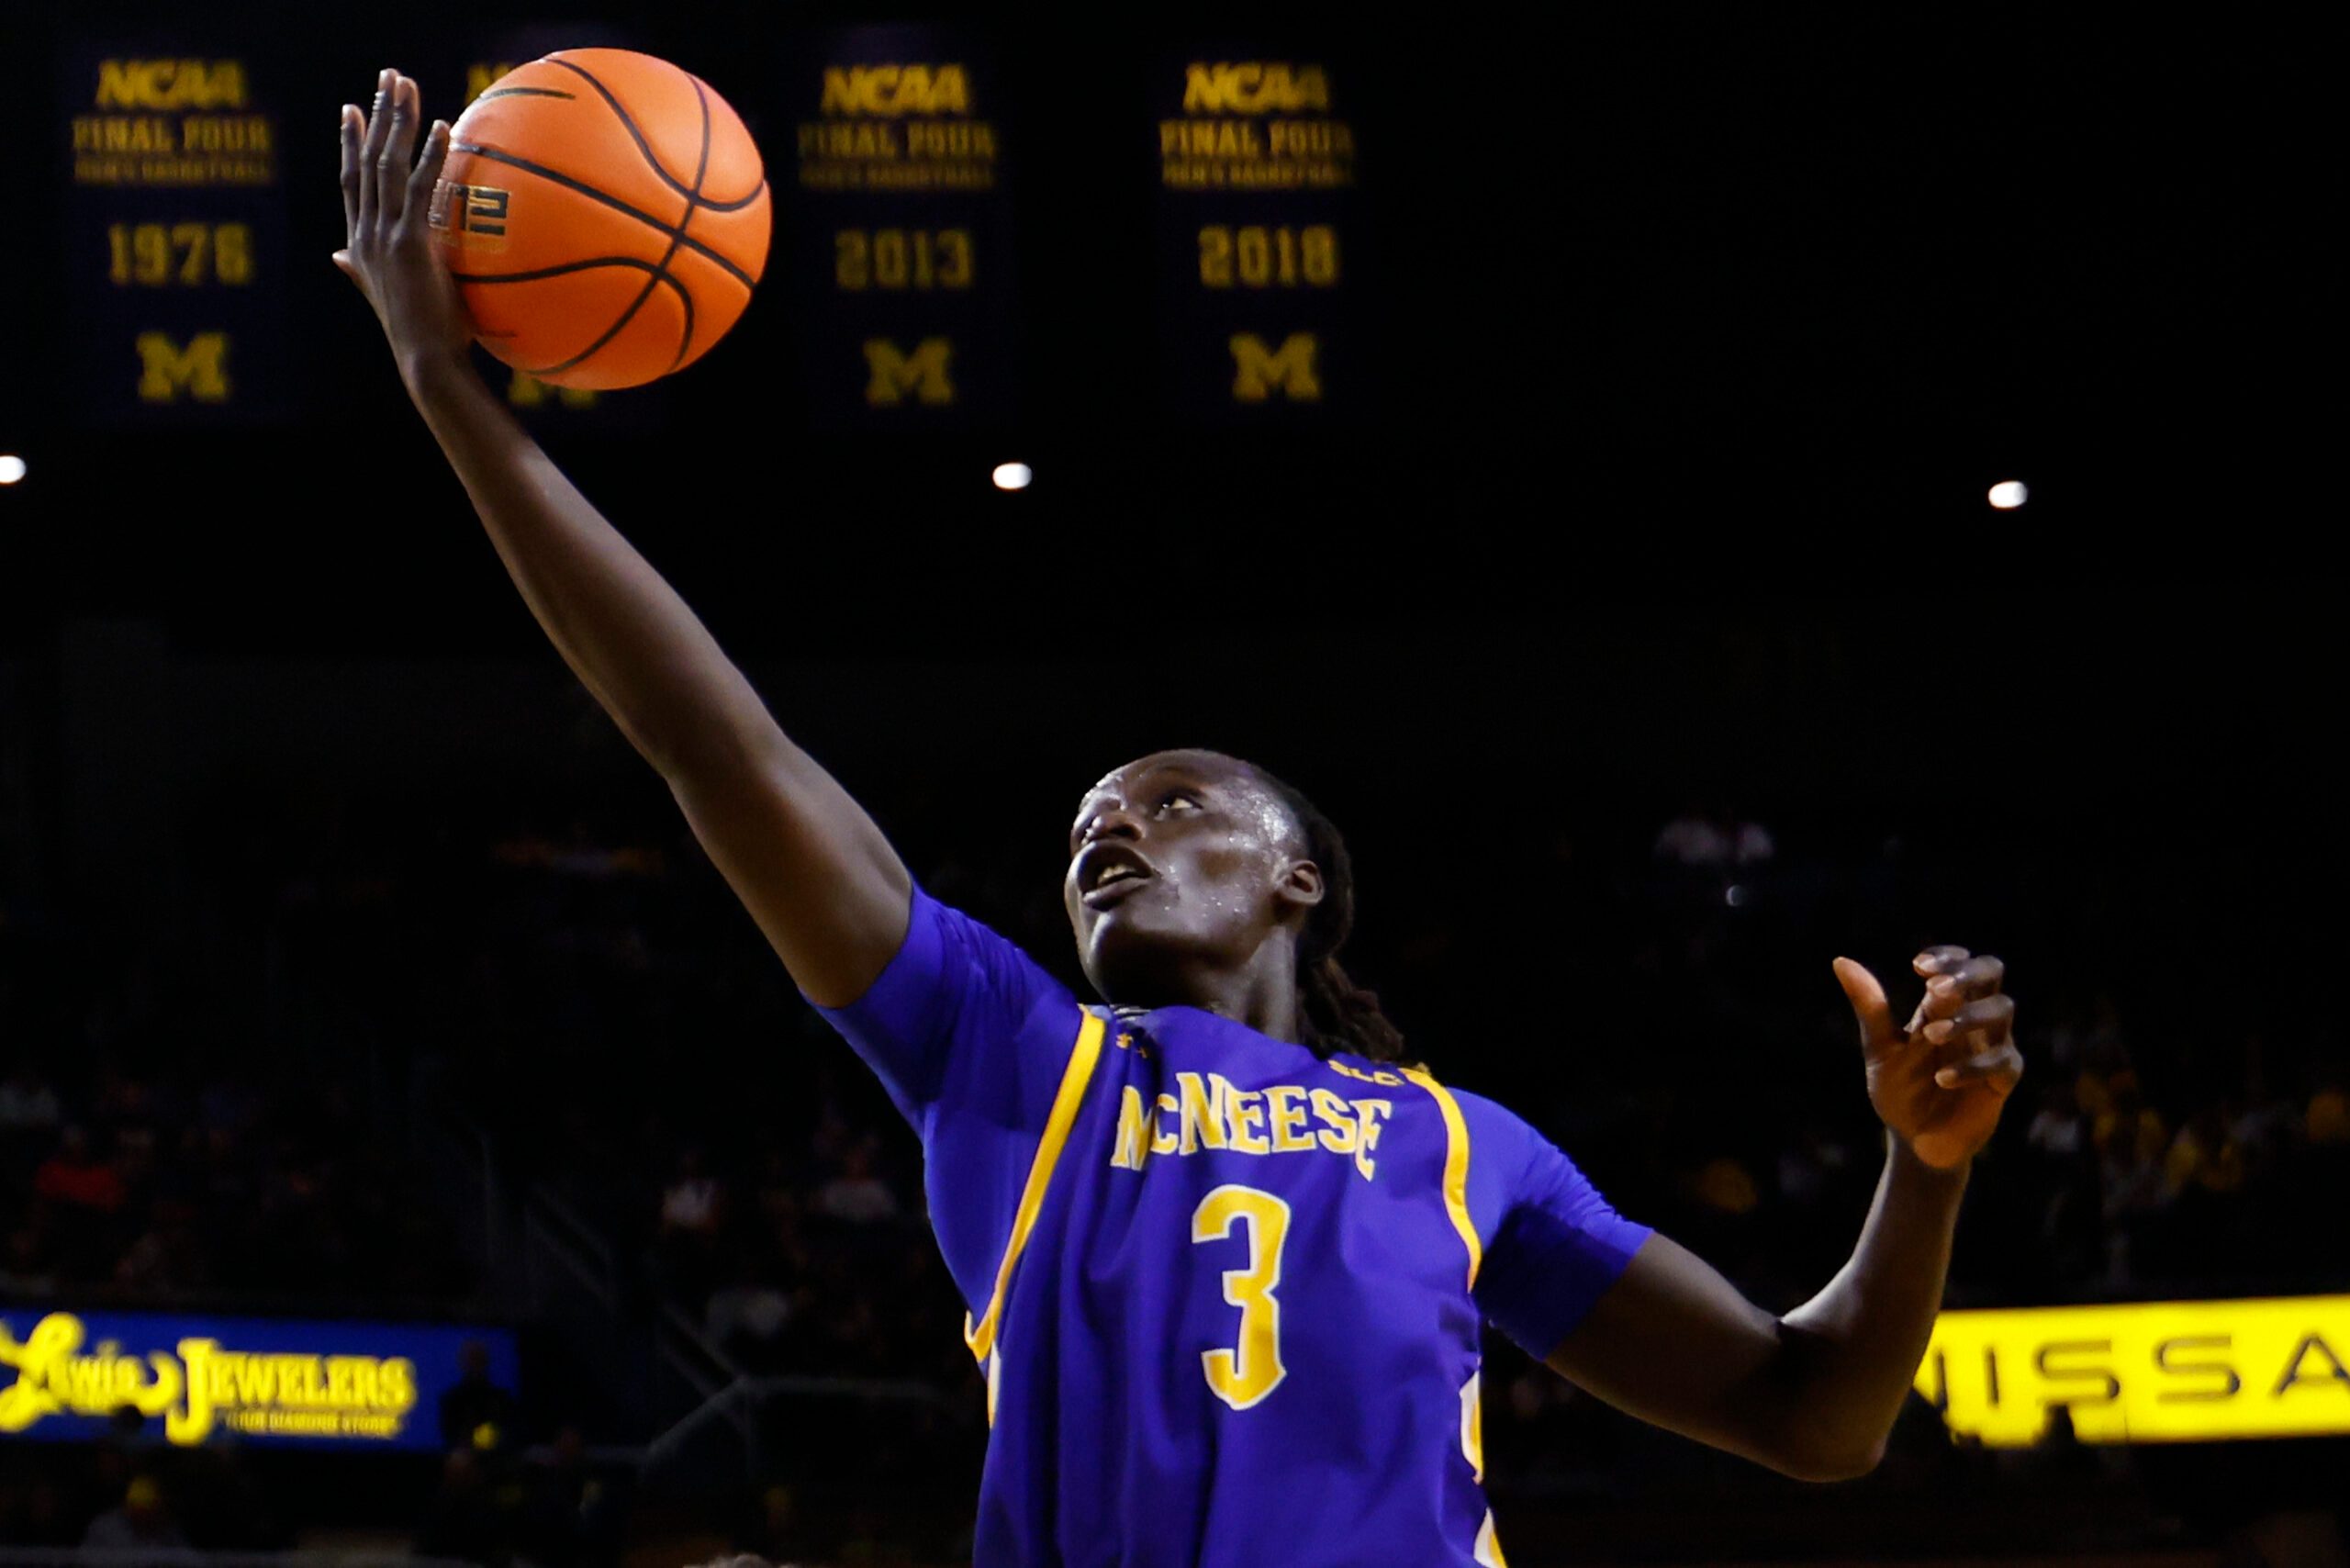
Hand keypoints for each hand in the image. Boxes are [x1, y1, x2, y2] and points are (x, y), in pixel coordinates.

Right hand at [335, 69, 475, 379]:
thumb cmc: (419, 333)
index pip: (350, 182)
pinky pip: (420, 190)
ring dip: (398, 121)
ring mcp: (384, 237)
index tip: (350, 110)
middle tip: (388, 77)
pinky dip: (431, 157)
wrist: (426, 362)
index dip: (350, 144)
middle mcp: (365, 234)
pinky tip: (444, 128)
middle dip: (377, 115)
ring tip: (407, 86)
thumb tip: (336, 256)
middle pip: (366, 161)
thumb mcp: (385, 294)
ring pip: (387, 165)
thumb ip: (359, 270)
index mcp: (359, 243)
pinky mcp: (410, 244)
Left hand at [1834, 946, 2022, 1170]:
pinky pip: (2003, 1061)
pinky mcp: (2002, 1080)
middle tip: (1934, 988)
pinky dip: (1973, 1066)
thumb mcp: (1880, 1048)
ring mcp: (1991, 1046)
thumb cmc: (1899, 1090)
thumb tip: (1840, 961)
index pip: (1961, 961)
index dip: (1947, 956)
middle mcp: (1973, 1018)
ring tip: (1931, 1035)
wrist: (1913, 1140)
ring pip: (2002, 1009)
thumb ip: (1869, 1007)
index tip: (1918, 966)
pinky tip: (1942, 1078)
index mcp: (1944, 1006)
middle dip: (1967, 973)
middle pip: (1992, 971)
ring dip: (1967, 1016)